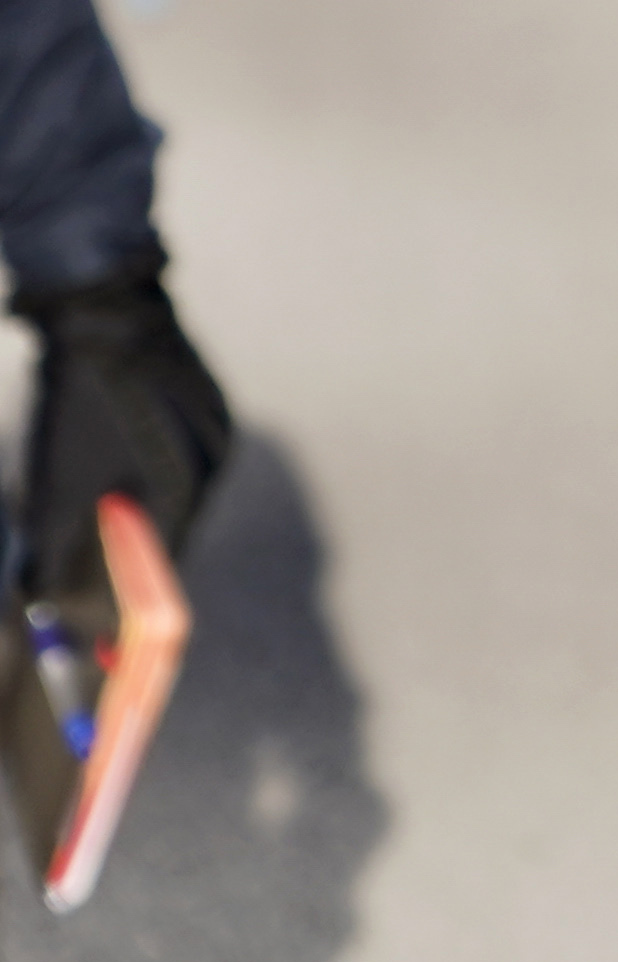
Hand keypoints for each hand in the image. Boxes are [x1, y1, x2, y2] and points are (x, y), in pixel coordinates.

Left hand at [17, 268, 230, 630]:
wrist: (101, 306)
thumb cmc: (74, 395)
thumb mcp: (56, 479)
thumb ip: (63, 543)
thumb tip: (57, 605)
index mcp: (184, 477)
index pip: (160, 564)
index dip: (129, 612)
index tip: (108, 655)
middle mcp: (213, 458)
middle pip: (172, 535)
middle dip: (133, 571)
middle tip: (93, 605)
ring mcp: (217, 431)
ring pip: (176, 500)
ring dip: (139, 525)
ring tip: (97, 538)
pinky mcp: (210, 410)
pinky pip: (183, 465)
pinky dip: (150, 484)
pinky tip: (117, 481)